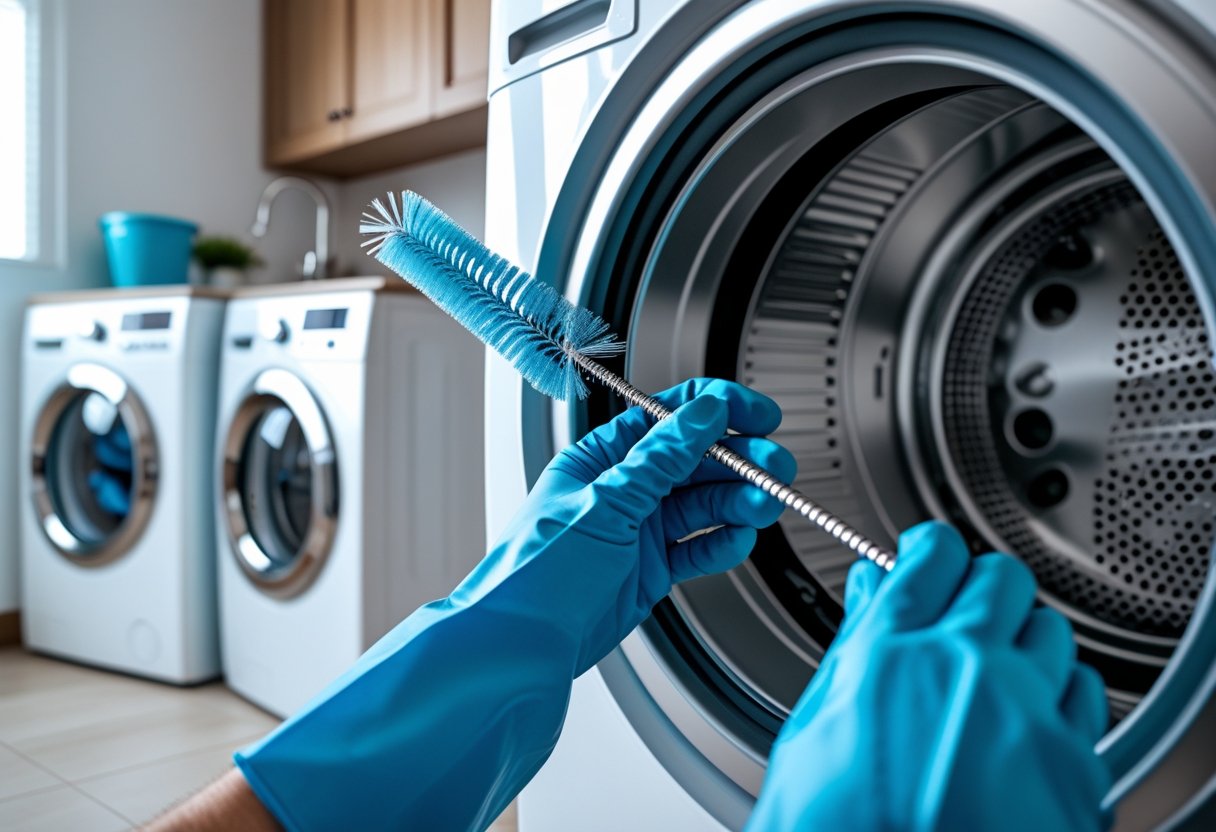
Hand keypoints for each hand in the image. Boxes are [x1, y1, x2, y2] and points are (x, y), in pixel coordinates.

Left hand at [455, 377, 796, 673]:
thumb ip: (660, 458)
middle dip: (738, 463)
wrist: (516, 651)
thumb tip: (703, 414)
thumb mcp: (604, 503)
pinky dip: (721, 544)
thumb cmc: (533, 574)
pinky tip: (741, 539)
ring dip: (736, 503)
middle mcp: (619, 491)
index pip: (665, 418)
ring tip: (764, 506)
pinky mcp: (649, 572)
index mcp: (598, 459)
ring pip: (700, 507)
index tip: (757, 414)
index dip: (715, 410)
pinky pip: (696, 549)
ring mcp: (636, 533)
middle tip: (775, 468)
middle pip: (693, 463)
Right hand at [747, 521, 1110, 831]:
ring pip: (1049, 633)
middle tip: (959, 620)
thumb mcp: (815, 733)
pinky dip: (1055, 702)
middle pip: (1001, 580)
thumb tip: (871, 594)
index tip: (929, 561)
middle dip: (979, 591)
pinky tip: (1023, 728)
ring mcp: (1027, 717)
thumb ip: (854, 650)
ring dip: (1021, 646)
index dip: (929, 553)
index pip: (931, 554)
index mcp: (890, 656)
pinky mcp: (1073, 767)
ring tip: (992, 682)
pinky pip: (1081, 698)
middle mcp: (966, 671)